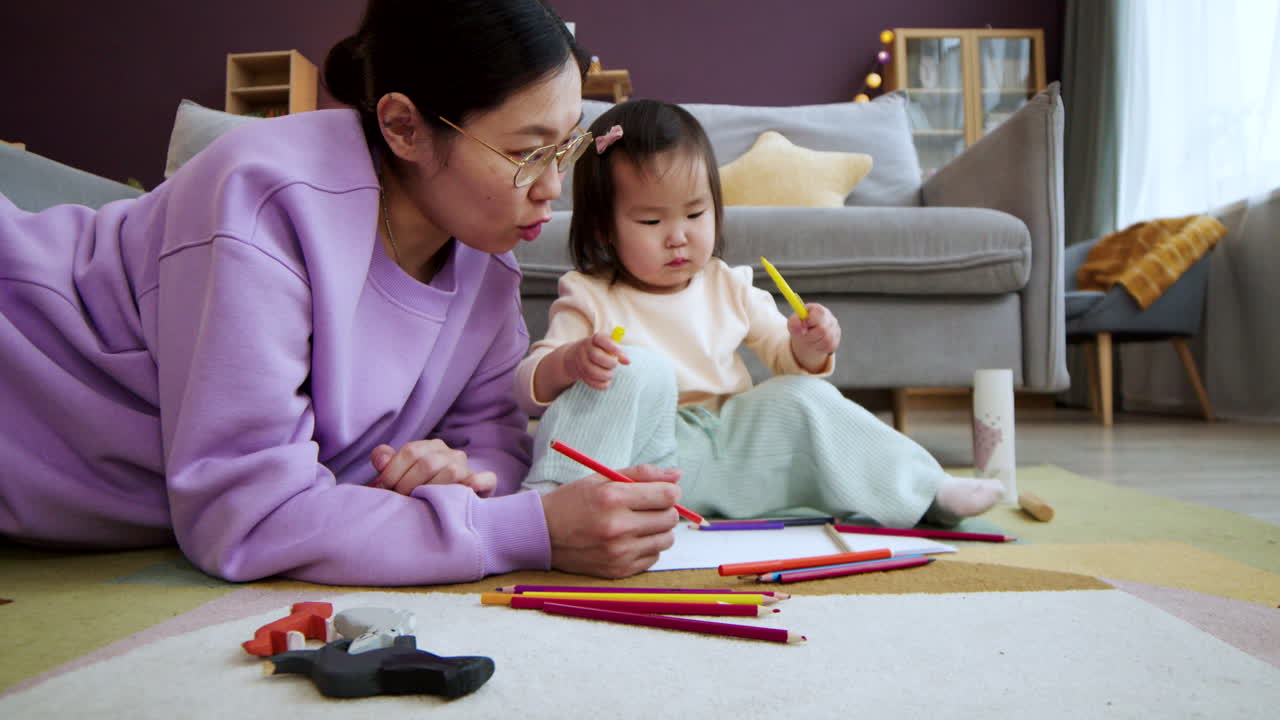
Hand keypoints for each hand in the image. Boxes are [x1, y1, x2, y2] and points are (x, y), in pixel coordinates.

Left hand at [369, 440, 496, 495]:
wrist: (449, 510)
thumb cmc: (419, 491)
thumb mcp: (400, 475)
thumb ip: (387, 463)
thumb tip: (381, 460)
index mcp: (431, 447)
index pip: (411, 451)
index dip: (393, 472)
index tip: (384, 490)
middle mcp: (451, 454)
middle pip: (428, 463)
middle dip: (409, 485)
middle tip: (401, 501)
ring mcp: (468, 468)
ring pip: (452, 472)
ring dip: (432, 490)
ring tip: (421, 503)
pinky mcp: (485, 484)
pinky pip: (487, 479)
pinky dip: (479, 482)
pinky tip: (470, 488)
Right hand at [540, 465, 682, 577]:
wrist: (541, 534)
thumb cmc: (573, 501)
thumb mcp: (601, 478)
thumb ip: (641, 474)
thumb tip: (677, 476)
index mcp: (613, 497)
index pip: (667, 495)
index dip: (671, 491)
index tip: (664, 492)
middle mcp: (617, 527)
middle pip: (670, 518)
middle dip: (666, 509)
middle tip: (650, 507)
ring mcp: (618, 552)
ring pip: (666, 540)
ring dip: (659, 530)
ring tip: (639, 524)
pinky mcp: (618, 570)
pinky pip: (653, 558)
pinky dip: (647, 548)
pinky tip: (630, 540)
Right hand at [562, 332, 629, 390]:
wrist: (578, 356)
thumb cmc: (601, 350)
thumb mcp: (609, 346)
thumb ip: (619, 352)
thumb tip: (628, 361)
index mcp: (595, 339)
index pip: (601, 339)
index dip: (612, 347)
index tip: (621, 354)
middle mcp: (585, 348)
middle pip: (595, 356)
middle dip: (609, 363)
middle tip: (615, 364)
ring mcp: (581, 361)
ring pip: (592, 371)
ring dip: (605, 375)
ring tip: (611, 374)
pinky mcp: (580, 374)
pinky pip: (591, 381)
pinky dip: (601, 384)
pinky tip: (606, 382)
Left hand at [788, 304, 840, 370]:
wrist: (807, 335)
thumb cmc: (800, 326)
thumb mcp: (793, 322)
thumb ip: (794, 322)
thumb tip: (800, 328)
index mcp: (818, 310)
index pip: (819, 313)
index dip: (809, 321)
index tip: (803, 325)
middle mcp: (829, 318)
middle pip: (822, 329)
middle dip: (809, 336)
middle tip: (803, 336)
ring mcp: (835, 329)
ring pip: (826, 340)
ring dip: (813, 343)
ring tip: (808, 340)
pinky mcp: (836, 341)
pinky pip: (828, 347)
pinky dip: (818, 348)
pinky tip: (814, 344)